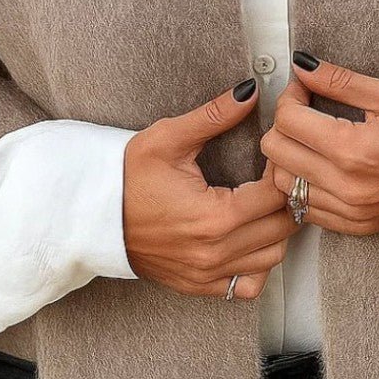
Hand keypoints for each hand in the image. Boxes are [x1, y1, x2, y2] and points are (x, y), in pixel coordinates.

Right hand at [124, 79, 297, 298]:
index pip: (277, 195)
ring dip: (277, 230)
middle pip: (283, 227)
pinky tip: (248, 239)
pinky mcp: (200, 286)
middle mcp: (216, 252)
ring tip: (263, 205)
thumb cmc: (127, 178)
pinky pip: (249, 286)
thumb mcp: (168, 139)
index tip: (275, 156)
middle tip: (275, 177)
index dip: (283, 171)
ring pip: (273, 258)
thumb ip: (214, 115)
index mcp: (214, 217)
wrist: (91, 217)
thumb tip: (249, 91)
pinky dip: (258, 265)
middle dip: (287, 199)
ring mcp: (208, 274)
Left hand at [261, 54, 378, 234]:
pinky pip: (304, 209)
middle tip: (306, 109)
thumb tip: (303, 66)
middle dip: (284, 124)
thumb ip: (342, 82)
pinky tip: (319, 167)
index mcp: (354, 150)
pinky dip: (302, 187)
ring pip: (283, 184)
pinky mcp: (355, 226)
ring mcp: (349, 212)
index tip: (305, 86)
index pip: (288, 120)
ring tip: (311, 139)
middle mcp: (346, 186)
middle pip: (275, 152)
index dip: (290, 96)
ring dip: (287, 157)